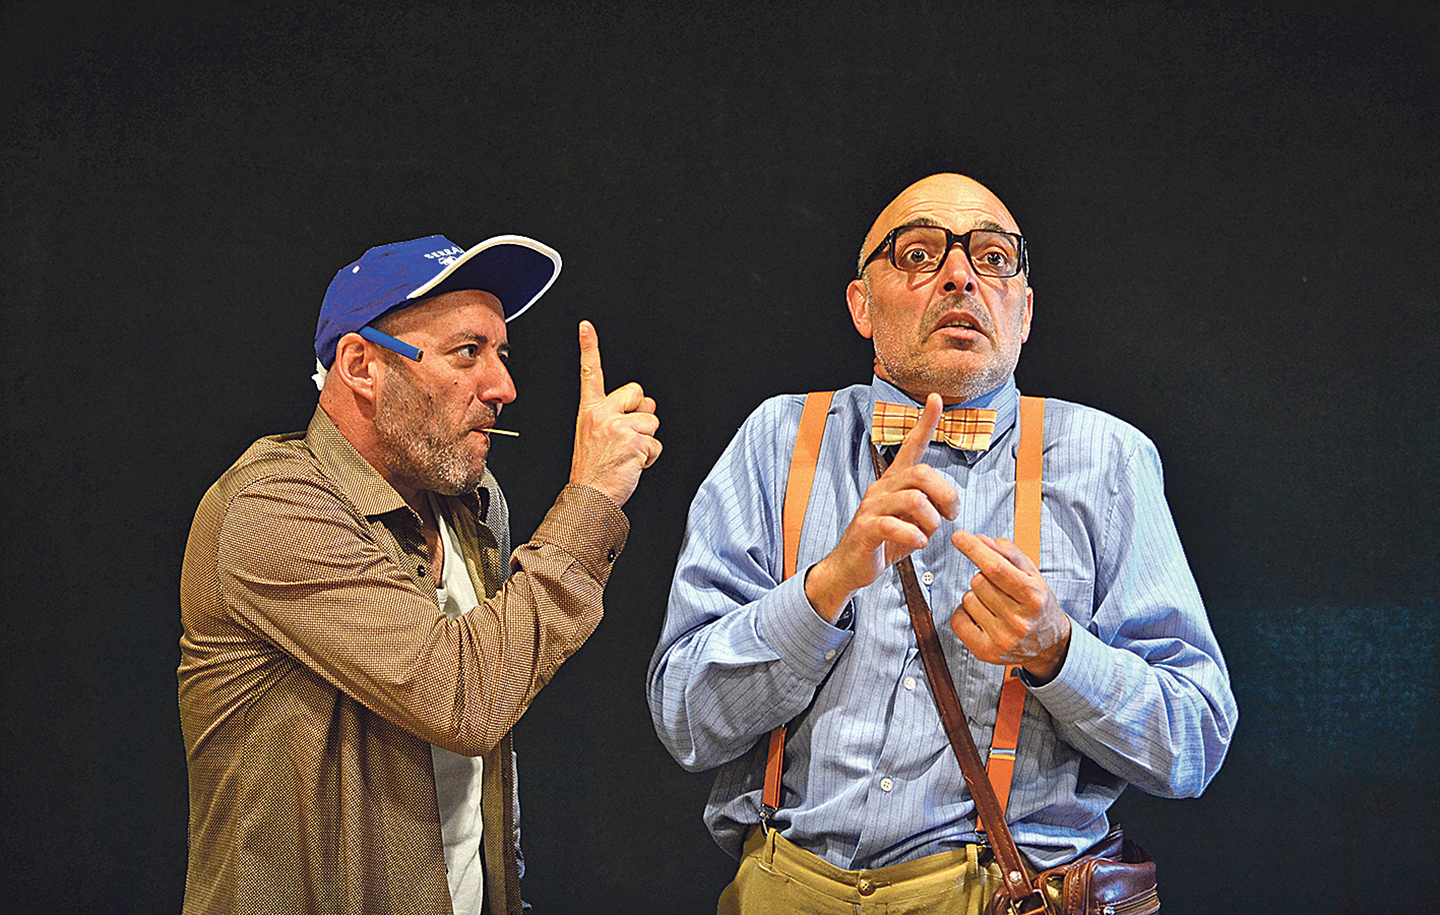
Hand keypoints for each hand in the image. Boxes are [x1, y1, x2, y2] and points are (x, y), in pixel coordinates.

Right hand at [568, 321, 661, 506]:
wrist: (589, 496)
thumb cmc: (593, 469)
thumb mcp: (597, 436)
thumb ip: (620, 415)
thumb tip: (648, 404)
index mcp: (590, 411)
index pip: (589, 374)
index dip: (588, 348)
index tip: (585, 327)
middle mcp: (602, 414)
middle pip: (638, 393)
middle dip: (640, 412)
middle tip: (627, 435)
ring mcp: (618, 426)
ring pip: (651, 420)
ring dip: (647, 439)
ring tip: (628, 454)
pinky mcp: (633, 440)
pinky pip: (655, 443)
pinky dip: (650, 456)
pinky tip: (633, 464)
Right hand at [804, 393, 957, 621]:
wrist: (851, 566)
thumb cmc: (884, 542)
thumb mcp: (913, 521)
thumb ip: (929, 506)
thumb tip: (948, 505)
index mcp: (894, 482)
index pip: (911, 446)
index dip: (925, 422)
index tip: (936, 399)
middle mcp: (882, 488)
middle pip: (922, 474)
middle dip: (945, 495)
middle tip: (949, 516)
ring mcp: (872, 507)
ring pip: (914, 500)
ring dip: (931, 520)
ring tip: (928, 534)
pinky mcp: (866, 529)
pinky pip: (895, 526)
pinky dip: (913, 536)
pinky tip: (916, 543)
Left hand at [950, 531, 1070, 682]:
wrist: (1049, 644)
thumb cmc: (1037, 603)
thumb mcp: (1032, 574)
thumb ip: (1008, 553)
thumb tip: (980, 540)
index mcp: (1033, 597)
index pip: (996, 569)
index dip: (975, 550)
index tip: (959, 537)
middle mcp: (1019, 621)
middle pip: (979, 581)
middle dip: (983, 577)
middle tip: (998, 588)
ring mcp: (1002, 639)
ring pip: (968, 598)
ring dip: (976, 596)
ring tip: (994, 604)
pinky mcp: (986, 652)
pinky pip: (957, 619)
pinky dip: (964, 613)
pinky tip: (981, 616)